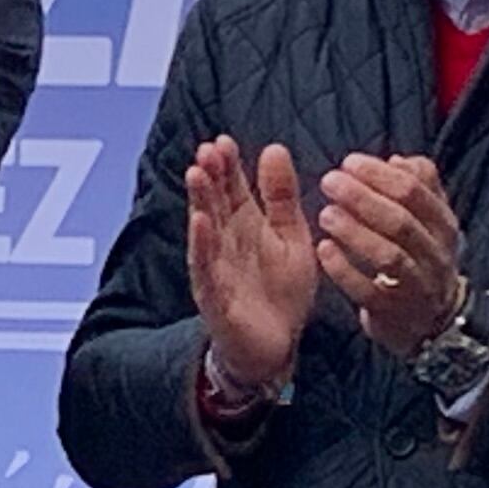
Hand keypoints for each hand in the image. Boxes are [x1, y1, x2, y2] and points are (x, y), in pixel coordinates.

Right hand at [182, 138, 315, 396]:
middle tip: (208, 148)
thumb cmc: (281, 291)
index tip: (224, 141)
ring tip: (197, 174)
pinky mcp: (216, 297)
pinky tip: (200, 222)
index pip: (231, 189)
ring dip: (199, 202)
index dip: (227, 166)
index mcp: (245, 226)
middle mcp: (226, 243)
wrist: (278, 346)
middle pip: (214, 203)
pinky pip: (207, 268)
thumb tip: (274, 148)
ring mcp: (217, 269)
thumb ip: (282, 197)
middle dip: (210, 176)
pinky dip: (202, 245)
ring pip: (205, 230)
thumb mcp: (291, 237)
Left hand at [315, 153, 467, 357]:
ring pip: (389, 256)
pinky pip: (369, 292)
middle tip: (330, 182)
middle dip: (363, 198)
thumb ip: (418, 187)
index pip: (416, 191)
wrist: (432, 322)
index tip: (349, 162)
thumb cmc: (420, 259)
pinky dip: (345, 271)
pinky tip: (324, 250)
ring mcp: (417, 287)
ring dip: (355, 232)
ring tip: (326, 214)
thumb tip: (398, 160)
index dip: (380, 174)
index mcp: (443, 225)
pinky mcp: (394, 313)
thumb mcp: (429, 222)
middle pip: (402, 221)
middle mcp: (435, 255)